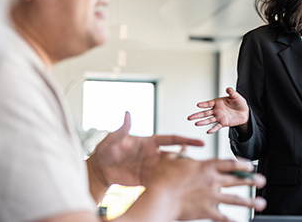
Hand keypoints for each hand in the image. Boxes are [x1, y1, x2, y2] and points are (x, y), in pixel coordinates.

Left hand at [87, 112, 204, 188]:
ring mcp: (151, 167)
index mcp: (149, 142)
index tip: (201, 142)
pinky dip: (169, 184)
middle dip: (188, 159)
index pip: (172, 139)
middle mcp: (153, 154)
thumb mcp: (114, 139)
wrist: (100, 169)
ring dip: (181, 172)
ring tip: (193, 177)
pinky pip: (161, 181)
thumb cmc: (106, 150)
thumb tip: (127, 114)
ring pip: (171, 169)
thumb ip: (123, 129)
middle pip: (176, 155)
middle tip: (200, 164)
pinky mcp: (146, 179)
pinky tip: (177, 188)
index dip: (186, 140)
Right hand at [147, 153, 266, 221]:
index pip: (229, 163)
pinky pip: (223, 217)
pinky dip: (233, 221)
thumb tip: (184, 147)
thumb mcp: (169, 160)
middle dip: (251, 180)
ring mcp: (211, 197)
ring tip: (261, 203)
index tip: (250, 166)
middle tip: (262, 180)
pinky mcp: (206, 211)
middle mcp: (212, 181)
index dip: (242, 164)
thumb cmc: (161, 179)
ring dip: (250, 201)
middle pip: (236, 180)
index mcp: (205, 166)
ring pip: (235, 199)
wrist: (159, 199)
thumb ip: (180, 153)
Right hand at [187, 87, 248, 133]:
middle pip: (205, 113)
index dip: (204, 104)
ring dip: (202, 122)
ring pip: (209, 120)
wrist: (245, 112)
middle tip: (189, 117)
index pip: (209, 103)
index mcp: (218, 102)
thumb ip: (232, 92)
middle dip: (197, 115)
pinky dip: (213, 129)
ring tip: (196, 123)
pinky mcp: (223, 123)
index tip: (198, 105)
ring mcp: (219, 117)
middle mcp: (216, 110)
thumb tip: (228, 88)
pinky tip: (208, 131)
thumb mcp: (236, 96)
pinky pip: (217, 127)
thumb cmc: (239, 103)